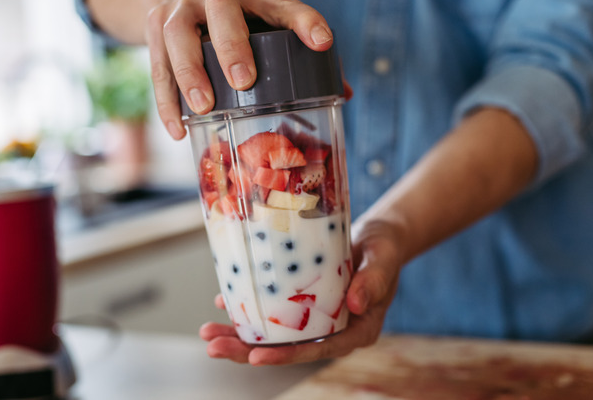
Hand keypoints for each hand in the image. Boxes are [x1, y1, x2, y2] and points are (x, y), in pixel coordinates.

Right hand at [145, 0, 333, 139]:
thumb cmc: (236, 22)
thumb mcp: (267, 24)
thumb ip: (300, 54)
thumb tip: (342, 93)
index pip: (283, 4)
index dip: (304, 21)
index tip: (322, 43)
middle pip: (222, 9)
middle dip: (232, 45)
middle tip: (244, 81)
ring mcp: (181, 9)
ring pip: (179, 35)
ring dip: (190, 72)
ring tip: (204, 107)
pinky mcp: (154, 29)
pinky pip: (157, 65)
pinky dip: (167, 100)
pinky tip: (179, 128)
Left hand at [199, 219, 406, 364]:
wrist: (378, 237)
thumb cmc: (384, 249)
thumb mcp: (383, 260)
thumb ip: (374, 280)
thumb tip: (357, 304)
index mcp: (356, 331)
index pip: (318, 350)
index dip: (286, 356)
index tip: (255, 357)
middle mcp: (332, 330)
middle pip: (287, 348)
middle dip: (246, 351)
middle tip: (214, 346)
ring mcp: (314, 319)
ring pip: (274, 333)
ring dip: (239, 334)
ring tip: (208, 332)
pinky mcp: (302, 302)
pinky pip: (272, 311)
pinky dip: (248, 308)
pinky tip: (224, 303)